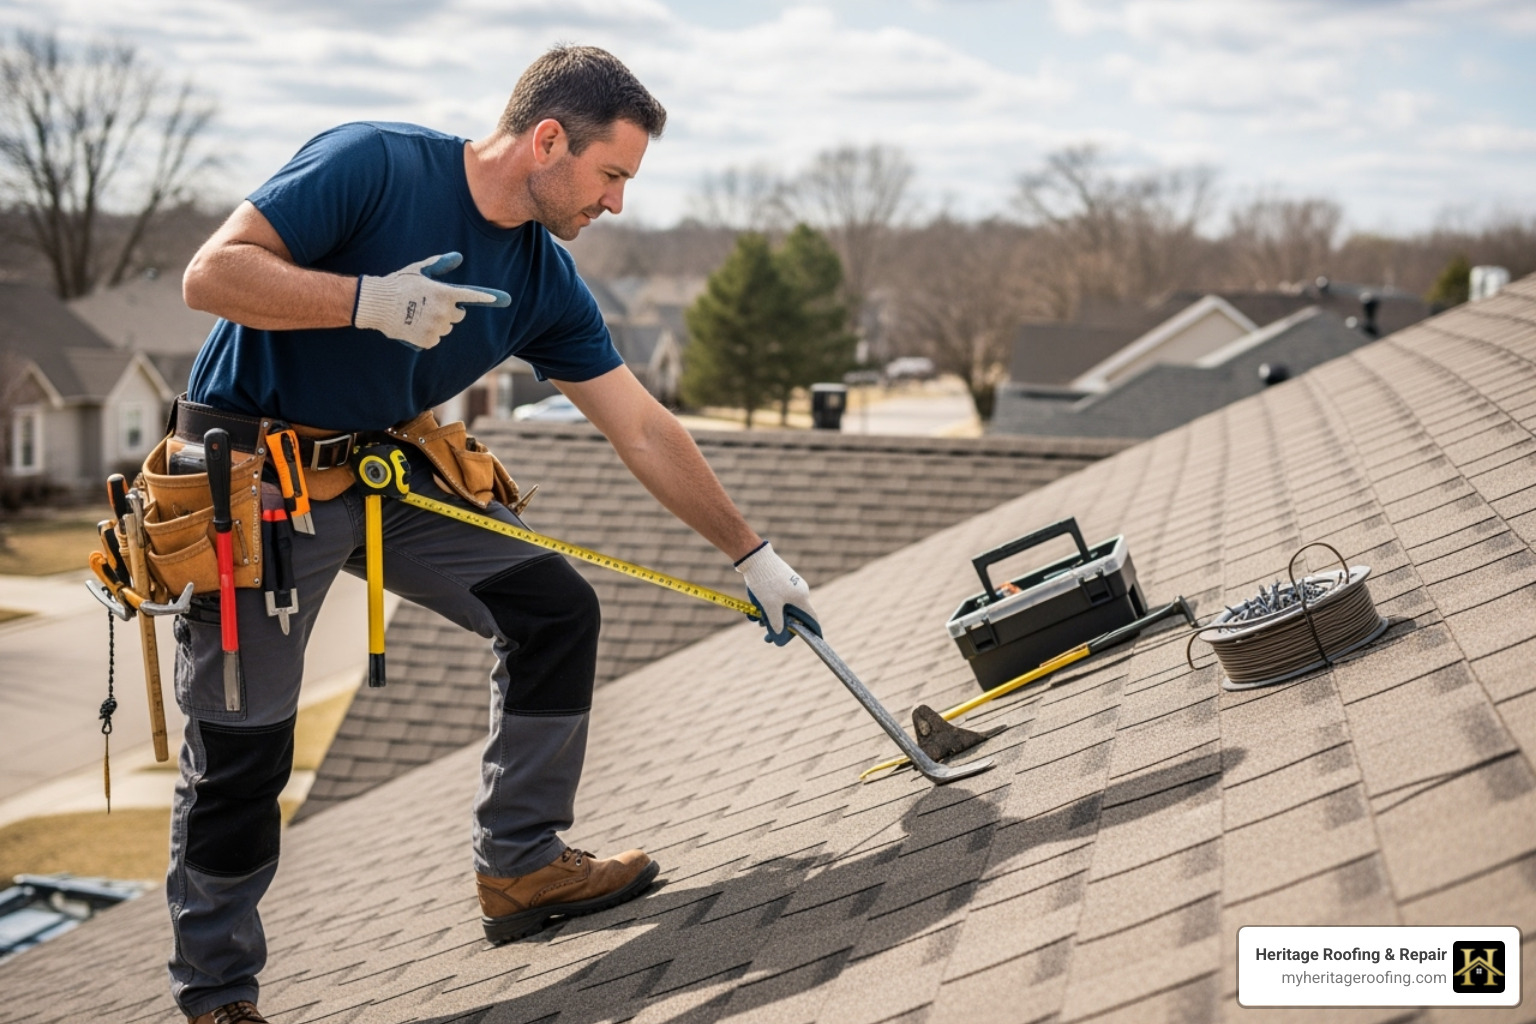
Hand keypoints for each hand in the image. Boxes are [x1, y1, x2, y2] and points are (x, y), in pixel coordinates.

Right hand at [353, 252, 509, 349]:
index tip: (507, 299)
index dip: (489, 297)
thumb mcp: (420, 270)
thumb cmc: (399, 283)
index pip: (472, 295)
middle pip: (459, 316)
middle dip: (449, 312)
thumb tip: (459, 257)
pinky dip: (426, 336)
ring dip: (437, 324)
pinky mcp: (427, 340)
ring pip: (446, 328)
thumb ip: (441, 264)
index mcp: (444, 292)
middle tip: (429, 305)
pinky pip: (434, 339)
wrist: (376, 303)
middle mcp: (443, 311)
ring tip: (417, 315)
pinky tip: (413, 326)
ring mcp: (436, 327)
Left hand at [734, 541, 819, 645]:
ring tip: (756, 619)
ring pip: (781, 607)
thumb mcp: (770, 607)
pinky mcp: (780, 581)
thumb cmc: (765, 583)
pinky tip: (753, 609)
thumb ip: (776, 623)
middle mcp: (799, 591)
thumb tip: (780, 635)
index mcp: (801, 597)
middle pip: (792, 615)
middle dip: (779, 625)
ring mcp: (789, 585)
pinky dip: (767, 605)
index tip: (814, 639)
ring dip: (769, 616)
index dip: (812, 630)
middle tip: (766, 636)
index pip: (811, 618)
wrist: (755, 557)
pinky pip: (776, 598)